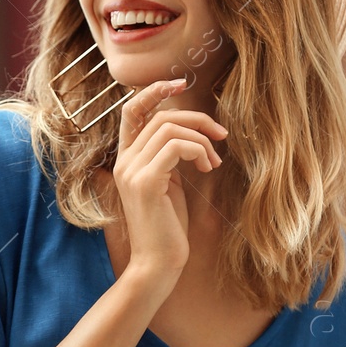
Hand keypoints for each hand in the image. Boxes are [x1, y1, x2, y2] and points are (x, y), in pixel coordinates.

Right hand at [112, 77, 226, 279]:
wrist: (158, 264)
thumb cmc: (168, 227)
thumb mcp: (168, 184)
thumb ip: (170, 157)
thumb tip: (192, 134)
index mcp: (126, 159)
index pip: (132, 110)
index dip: (154, 91)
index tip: (180, 83)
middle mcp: (124, 161)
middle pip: (159, 115)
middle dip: (196, 119)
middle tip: (221, 134)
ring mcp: (132, 170)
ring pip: (169, 127)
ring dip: (201, 138)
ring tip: (213, 161)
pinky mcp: (146, 182)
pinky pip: (176, 146)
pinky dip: (198, 150)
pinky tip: (207, 167)